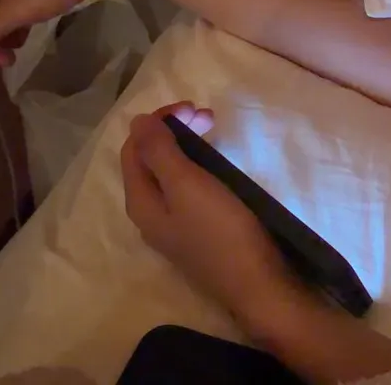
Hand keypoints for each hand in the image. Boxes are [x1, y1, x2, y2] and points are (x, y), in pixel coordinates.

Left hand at [120, 103, 302, 322]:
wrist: (257, 284)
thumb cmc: (222, 231)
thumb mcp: (188, 185)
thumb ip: (159, 152)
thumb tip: (135, 121)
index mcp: (141, 202)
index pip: (133, 149)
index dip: (157, 121)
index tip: (192, 107)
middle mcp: (150, 214)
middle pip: (150, 161)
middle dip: (173, 131)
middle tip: (208, 116)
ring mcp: (174, 226)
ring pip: (170, 175)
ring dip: (186, 147)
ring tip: (214, 134)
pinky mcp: (197, 232)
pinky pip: (187, 190)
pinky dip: (197, 167)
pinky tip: (217, 165)